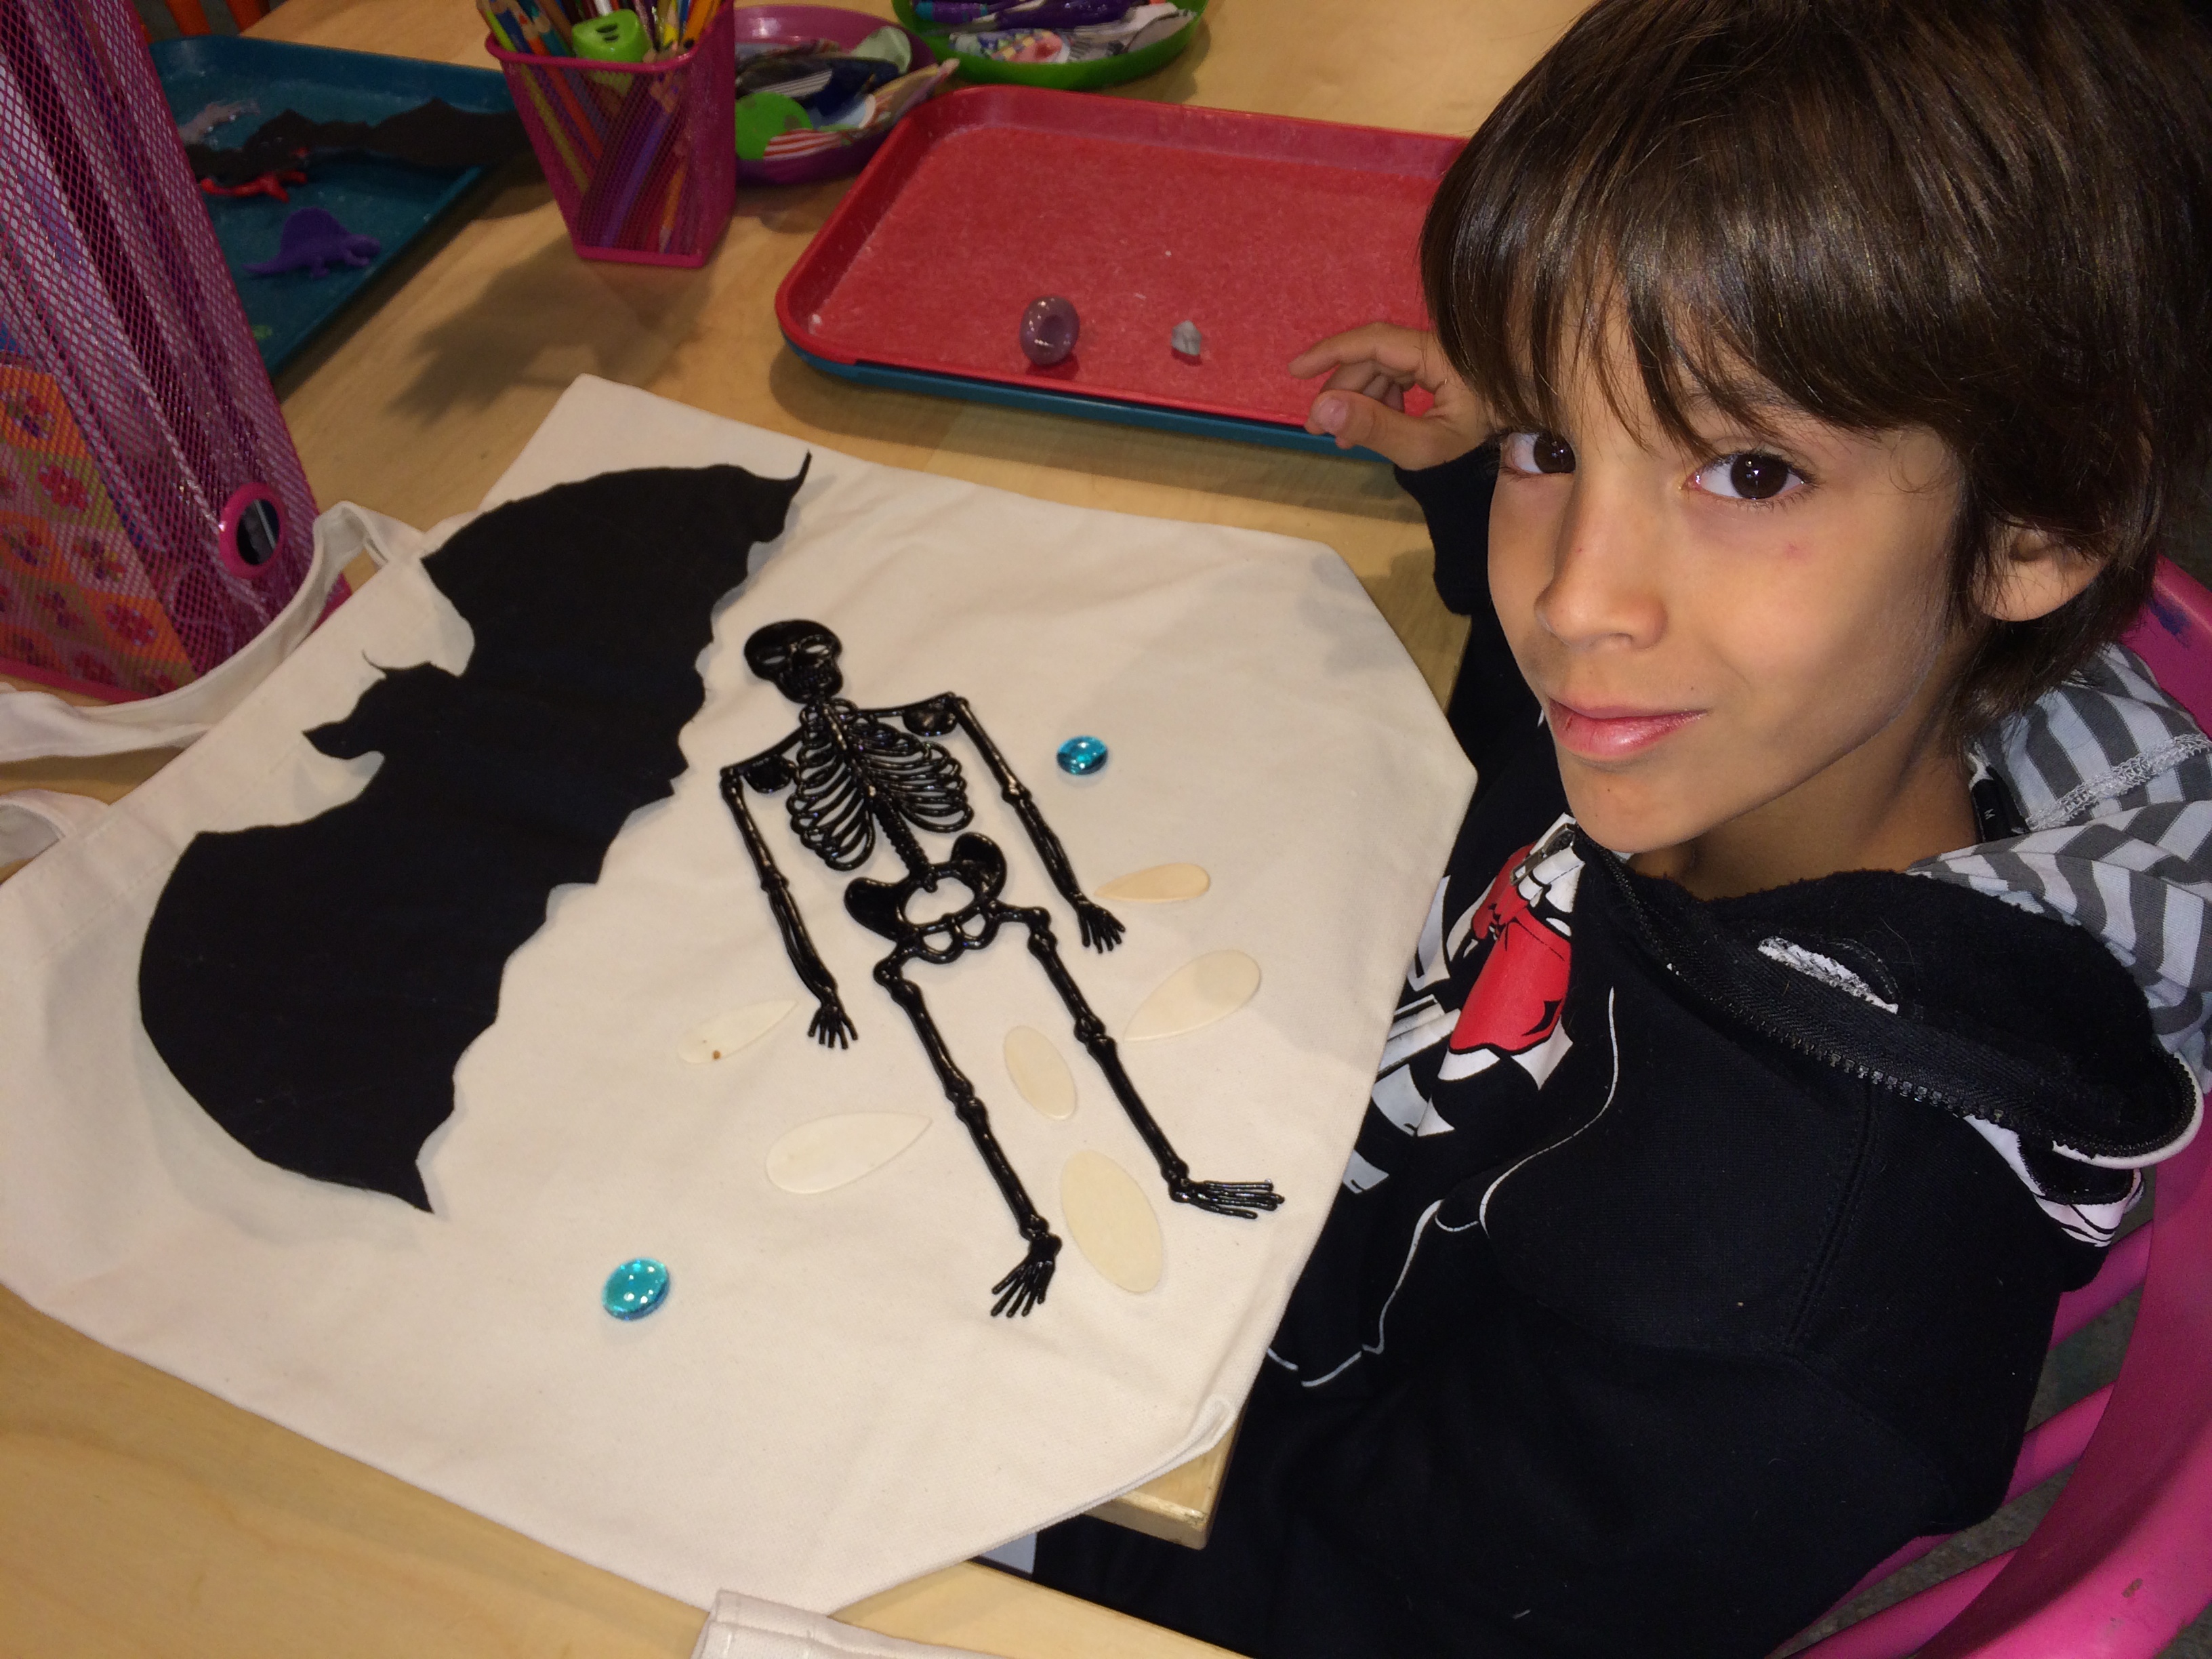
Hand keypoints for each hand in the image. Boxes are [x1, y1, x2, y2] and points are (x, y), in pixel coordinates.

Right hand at [1289, 324, 1490, 470]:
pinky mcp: (1441, 366)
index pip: (1371, 342)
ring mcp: (1437, 355)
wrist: (1527, 433)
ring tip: (1343, 438)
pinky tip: (1375, 426)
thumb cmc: (1482, 440)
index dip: (1330, 353)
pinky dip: (1379, 399)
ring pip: (1382, 368)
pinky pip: (1398, 375)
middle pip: (1372, 357)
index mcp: (1435, 354)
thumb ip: (1375, 427)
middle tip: (1317, 428)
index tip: (1295, 371)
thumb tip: (1322, 409)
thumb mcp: (1425, 444)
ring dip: (1358, 399)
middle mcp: (1434, 345)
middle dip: (1341, 390)